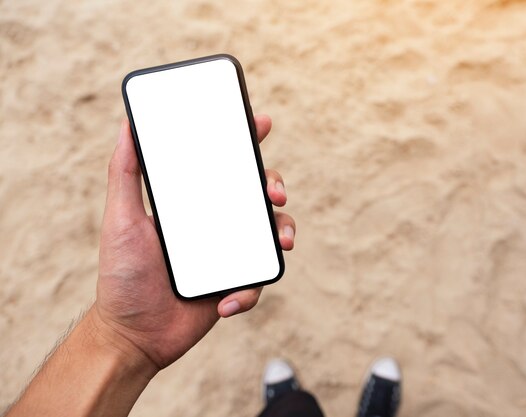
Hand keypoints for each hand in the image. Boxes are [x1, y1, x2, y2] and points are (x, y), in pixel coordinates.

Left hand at [91, 115, 294, 370]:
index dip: (246, 142)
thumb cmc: (122, 275)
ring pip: (271, 232)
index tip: (262, 123)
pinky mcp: (236, 285)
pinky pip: (258, 281)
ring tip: (282, 243)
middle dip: (274, 185)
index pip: (224, 165)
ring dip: (285, 232)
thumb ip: (124, 173)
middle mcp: (216, 223)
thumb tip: (127, 125)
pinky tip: (225, 302)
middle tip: (274, 193)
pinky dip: (248, 291)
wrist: (132, 335)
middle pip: (257, 194)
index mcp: (193, 203)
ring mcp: (229, 253)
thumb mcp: (120, 219)